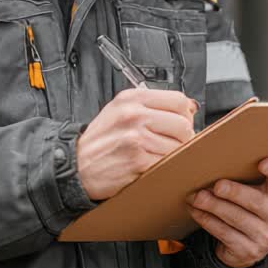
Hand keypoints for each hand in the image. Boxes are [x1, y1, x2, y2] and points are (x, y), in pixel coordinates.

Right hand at [76, 88, 196, 200]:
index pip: (178, 101)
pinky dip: (163, 169)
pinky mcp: (138, 161)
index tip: (180, 124)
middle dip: (183, 139)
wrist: (76, 166)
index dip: (185, 115)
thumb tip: (190, 107)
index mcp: (132, 98)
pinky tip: (150, 167)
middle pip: (183, 125)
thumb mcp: (120, 111)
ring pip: (178, 147)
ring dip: (172, 156)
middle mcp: (134, 115)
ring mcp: (136, 138)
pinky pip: (167, 163)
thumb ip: (153, 106)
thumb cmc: (100, 140)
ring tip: (155, 157)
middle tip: (171, 145)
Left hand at [186, 158, 267, 267]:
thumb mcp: (251, 194)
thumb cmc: (246, 208)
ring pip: (237, 218)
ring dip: (214, 206)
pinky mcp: (248, 251)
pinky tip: (196, 210)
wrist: (250, 245)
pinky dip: (207, 220)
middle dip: (235, 192)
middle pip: (256, 201)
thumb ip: (242, 180)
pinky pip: (224, 233)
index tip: (263, 163)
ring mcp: (263, 236)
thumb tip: (211, 166)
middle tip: (217, 186)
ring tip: (198, 197)